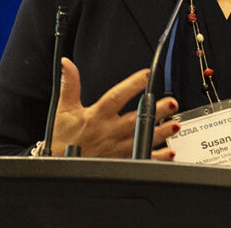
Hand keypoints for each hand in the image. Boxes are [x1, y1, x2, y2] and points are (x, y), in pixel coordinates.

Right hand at [50, 57, 179, 158]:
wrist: (55, 166)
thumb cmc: (61, 138)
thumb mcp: (63, 109)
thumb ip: (69, 84)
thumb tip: (66, 63)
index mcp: (95, 116)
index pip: (115, 98)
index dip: (131, 86)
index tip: (147, 75)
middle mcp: (107, 132)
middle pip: (134, 120)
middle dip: (154, 112)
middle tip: (171, 103)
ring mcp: (114, 149)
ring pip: (141, 140)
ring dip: (159, 133)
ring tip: (175, 124)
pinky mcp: (118, 162)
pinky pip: (139, 160)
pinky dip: (155, 157)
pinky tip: (168, 152)